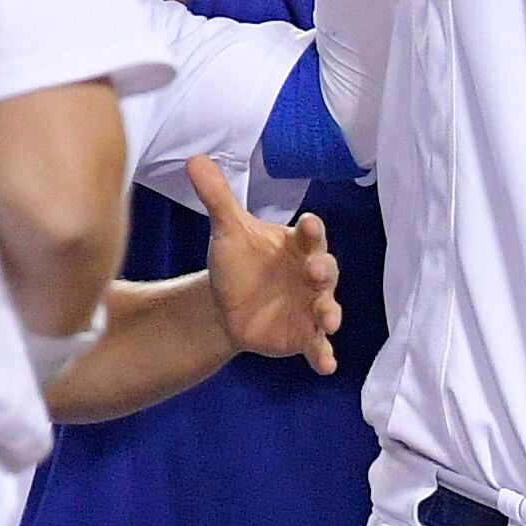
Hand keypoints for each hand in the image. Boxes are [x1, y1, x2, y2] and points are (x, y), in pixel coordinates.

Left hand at [189, 156, 341, 373]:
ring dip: (331, 314)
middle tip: (313, 273)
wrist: (229, 306)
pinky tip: (326, 366)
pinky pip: (318, 346)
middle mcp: (311, 275)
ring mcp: (312, 307)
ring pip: (328, 308)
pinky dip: (324, 355)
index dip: (312, 231)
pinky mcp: (305, 335)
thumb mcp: (227, 231)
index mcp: (297, 245)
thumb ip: (218, 198)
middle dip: (323, 272)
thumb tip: (194, 159)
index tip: (309, 226)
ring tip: (328, 321)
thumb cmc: (238, 262)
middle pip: (326, 270)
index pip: (311, 234)